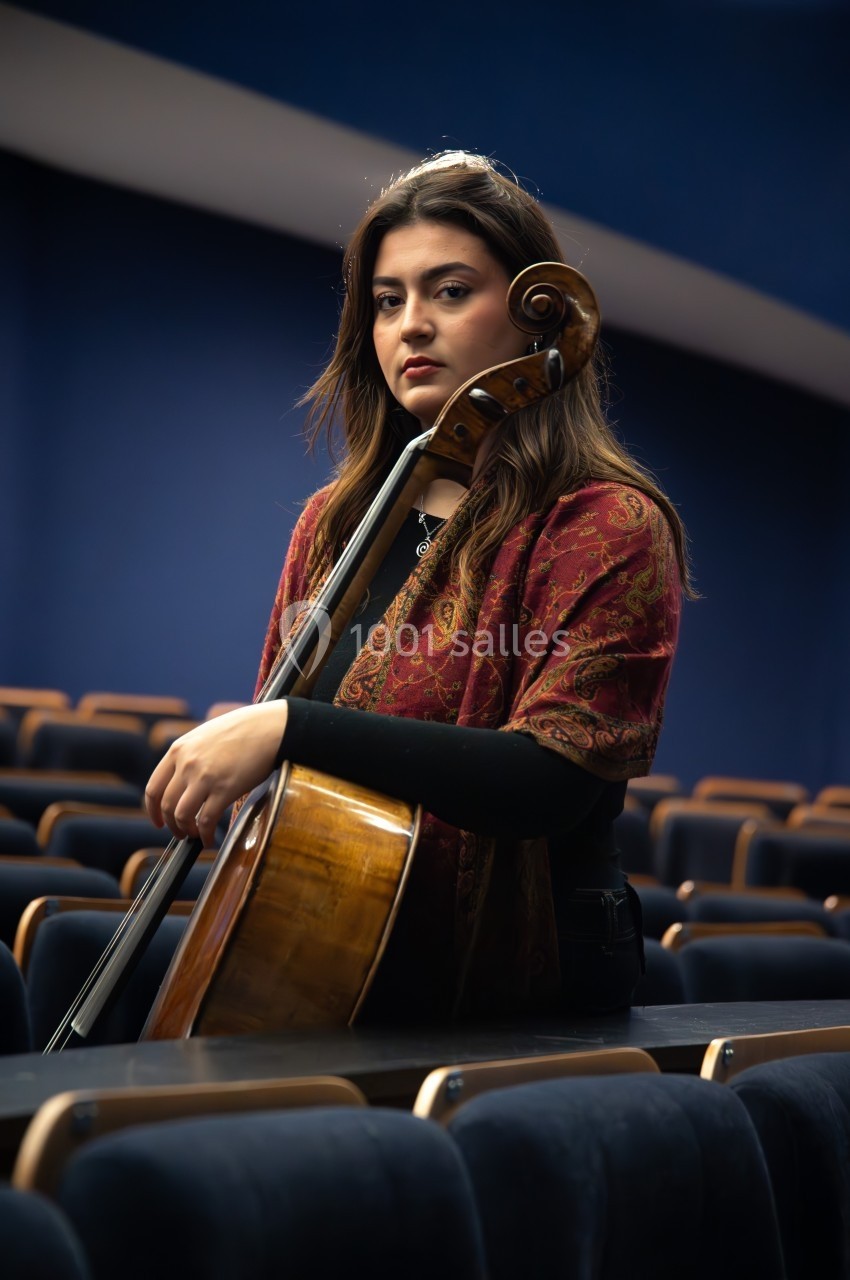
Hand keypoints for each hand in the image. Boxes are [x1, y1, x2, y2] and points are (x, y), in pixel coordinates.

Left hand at [145, 702, 288, 847]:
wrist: (269, 728)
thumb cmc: (243, 730)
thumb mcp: (205, 736)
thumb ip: (190, 755)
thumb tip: (184, 781)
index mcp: (179, 750)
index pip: (154, 787)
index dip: (153, 810)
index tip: (159, 821)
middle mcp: (187, 764)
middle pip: (167, 805)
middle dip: (172, 825)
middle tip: (180, 832)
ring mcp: (204, 777)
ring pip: (182, 815)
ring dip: (186, 831)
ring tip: (195, 835)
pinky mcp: (224, 790)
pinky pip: (206, 821)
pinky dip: (205, 835)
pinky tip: (210, 839)